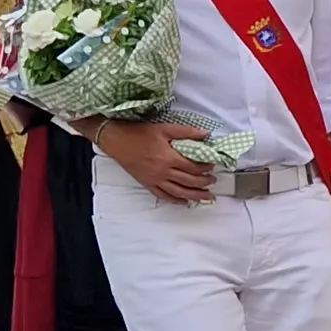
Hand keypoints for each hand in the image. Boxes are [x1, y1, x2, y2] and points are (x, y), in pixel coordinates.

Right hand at [96, 120, 219, 203]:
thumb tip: (205, 134)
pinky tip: (184, 202)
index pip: (193, 168)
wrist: (117, 141)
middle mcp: (163, 172)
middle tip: (213, 182)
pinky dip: (175, 200)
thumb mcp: (164, 129)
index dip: (205, 168)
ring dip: (195, 196)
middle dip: (204, 183)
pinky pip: (163, 196)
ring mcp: (155, 180)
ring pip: (179, 192)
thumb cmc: (139, 134)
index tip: (212, 166)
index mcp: (169, 158)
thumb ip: (186, 132)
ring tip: (206, 197)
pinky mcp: (147, 184)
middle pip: (189, 182)